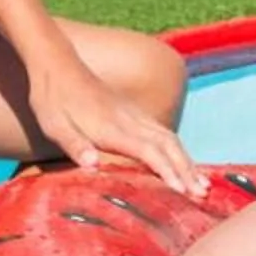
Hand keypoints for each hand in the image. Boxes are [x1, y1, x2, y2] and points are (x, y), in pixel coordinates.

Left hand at [30, 57, 200, 194]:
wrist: (55, 62)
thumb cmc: (52, 98)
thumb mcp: (54, 125)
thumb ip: (74, 145)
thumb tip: (92, 165)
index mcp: (112, 128)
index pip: (149, 152)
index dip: (168, 172)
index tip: (184, 191)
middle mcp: (129, 120)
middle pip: (168, 146)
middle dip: (188, 170)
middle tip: (204, 193)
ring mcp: (132, 114)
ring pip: (169, 138)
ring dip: (187, 160)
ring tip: (202, 182)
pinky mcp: (130, 112)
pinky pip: (162, 132)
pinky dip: (177, 149)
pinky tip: (181, 160)